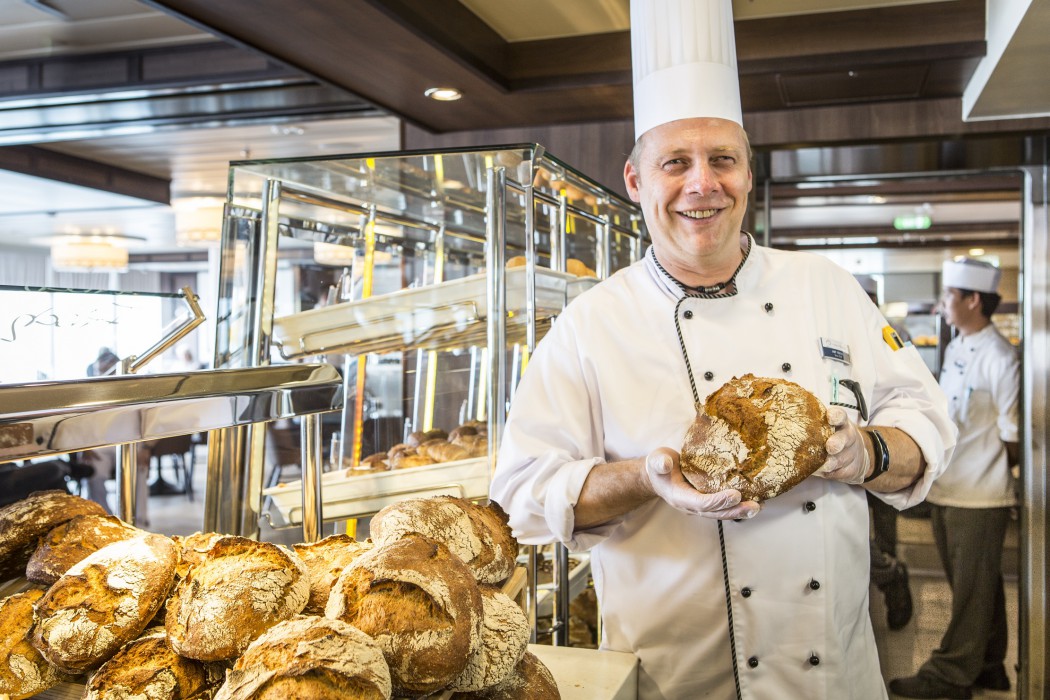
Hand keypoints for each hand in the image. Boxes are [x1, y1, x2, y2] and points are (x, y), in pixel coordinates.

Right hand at [645, 448, 760, 519]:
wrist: (658, 475)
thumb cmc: (659, 466)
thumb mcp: (657, 461)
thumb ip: (660, 462)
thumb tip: (666, 464)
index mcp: (680, 497)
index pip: (701, 502)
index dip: (718, 500)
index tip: (736, 495)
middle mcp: (691, 506)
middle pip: (715, 513)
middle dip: (735, 511)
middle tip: (755, 507)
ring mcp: (699, 505)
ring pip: (721, 512)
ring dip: (740, 511)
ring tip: (758, 507)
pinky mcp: (706, 500)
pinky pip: (723, 506)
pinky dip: (737, 505)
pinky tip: (753, 500)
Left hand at [817, 406, 869, 484]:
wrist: (857, 456)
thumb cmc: (833, 436)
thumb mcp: (827, 425)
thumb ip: (814, 416)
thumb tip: (795, 399)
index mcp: (841, 423)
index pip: (841, 416)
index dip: (836, 416)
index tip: (829, 417)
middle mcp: (849, 437)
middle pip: (845, 438)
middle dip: (837, 442)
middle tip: (829, 447)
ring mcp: (851, 454)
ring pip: (842, 459)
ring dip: (831, 462)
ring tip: (822, 465)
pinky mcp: (851, 470)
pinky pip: (840, 473)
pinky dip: (830, 474)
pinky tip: (819, 473)